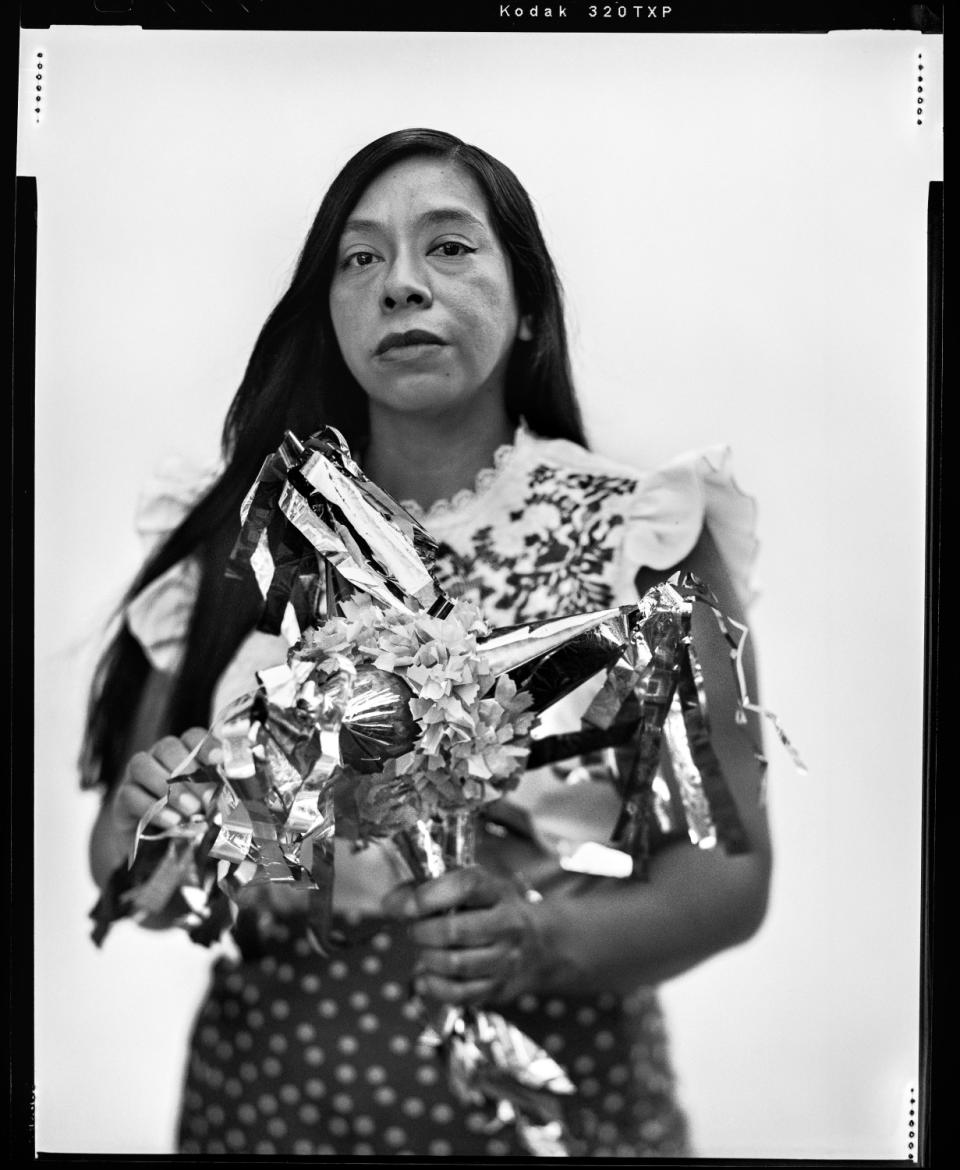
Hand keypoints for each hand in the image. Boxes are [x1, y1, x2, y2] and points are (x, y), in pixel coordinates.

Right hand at [109, 728, 219, 851]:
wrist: (160, 851)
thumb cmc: (194, 821)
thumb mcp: (213, 805)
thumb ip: (223, 791)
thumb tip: (240, 788)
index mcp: (185, 752)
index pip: (193, 737)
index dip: (206, 746)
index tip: (219, 761)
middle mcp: (159, 758)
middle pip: (167, 747)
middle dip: (189, 774)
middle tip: (209, 800)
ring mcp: (136, 776)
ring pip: (141, 764)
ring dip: (168, 787)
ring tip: (191, 810)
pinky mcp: (121, 799)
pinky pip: (129, 794)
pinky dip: (152, 807)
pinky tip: (172, 821)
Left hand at [382, 865, 546, 1005]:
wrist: (534, 943)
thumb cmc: (484, 910)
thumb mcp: (464, 889)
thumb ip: (424, 889)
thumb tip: (389, 904)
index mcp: (496, 891)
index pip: (466, 886)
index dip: (429, 895)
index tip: (406, 906)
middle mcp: (507, 923)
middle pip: (454, 930)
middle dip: (421, 931)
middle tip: (414, 929)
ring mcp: (506, 958)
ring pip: (454, 963)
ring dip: (426, 957)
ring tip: (424, 949)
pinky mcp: (499, 987)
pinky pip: (457, 993)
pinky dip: (433, 984)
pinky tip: (429, 974)